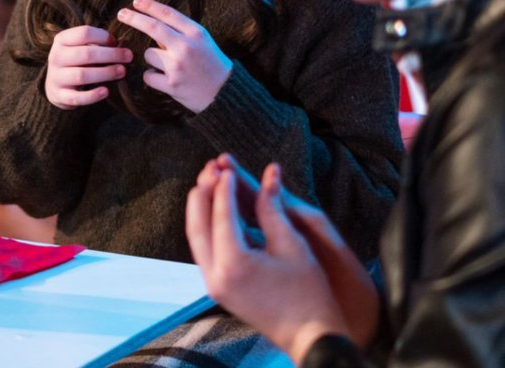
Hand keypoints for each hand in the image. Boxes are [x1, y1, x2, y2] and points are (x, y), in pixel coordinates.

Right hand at [45, 25, 132, 108]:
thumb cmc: (76, 60)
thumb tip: (119, 44)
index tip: (117, 42)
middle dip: (111, 55)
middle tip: (129, 57)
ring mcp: (56, 77)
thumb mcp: (80, 46)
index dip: (104, 37)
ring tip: (122, 72)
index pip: (84, 33)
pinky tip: (106, 91)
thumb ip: (96, 42)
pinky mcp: (60, 96)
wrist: (55, 84)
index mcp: (61, 40)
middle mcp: (56, 57)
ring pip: (82, 75)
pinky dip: (92, 96)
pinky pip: (77, 97)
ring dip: (105, 73)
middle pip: (86, 54)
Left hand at [116, 0, 231, 112]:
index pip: (168, 14)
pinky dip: (152, 76)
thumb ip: (181, 32)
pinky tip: (165, 79)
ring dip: (152, 59)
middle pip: (152, 27)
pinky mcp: (171, 84)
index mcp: (196, 33)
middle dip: (134, 18)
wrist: (224, 93)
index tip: (136, 2)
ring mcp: (177, 66)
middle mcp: (186, 46)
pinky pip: (148, 75)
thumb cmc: (212, 64)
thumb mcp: (203, 41)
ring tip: (168, 67)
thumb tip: (154, 25)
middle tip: (121, 14)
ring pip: (148, 54)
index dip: (150, 6)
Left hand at [186, 160, 379, 362]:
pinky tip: (215, 211)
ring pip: (195, 238)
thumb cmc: (308, 292)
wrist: (310, 336)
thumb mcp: (291, 243)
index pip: (221, 214)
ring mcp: (213, 285)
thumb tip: (269, 173)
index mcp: (234, 263)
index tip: (228, 167)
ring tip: (210, 183)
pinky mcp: (217, 289)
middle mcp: (215, 275)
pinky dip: (206, 227)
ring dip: (200, 209)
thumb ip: (272, 207)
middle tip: (211, 169)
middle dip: (203, 193)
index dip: (225, 187)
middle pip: (197, 224)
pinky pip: (203, 250)